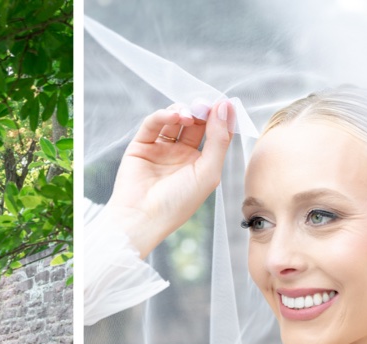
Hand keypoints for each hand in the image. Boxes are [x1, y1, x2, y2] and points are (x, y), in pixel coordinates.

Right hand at [107, 98, 233, 258]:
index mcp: (199, 163)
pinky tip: (173, 115)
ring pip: (173, 119)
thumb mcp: (208, 172)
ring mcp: (160, 149)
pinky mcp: (140, 145)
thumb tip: (224, 107)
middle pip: (194, 122)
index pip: (213, 133)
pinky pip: (153, 124)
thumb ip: (219, 139)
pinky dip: (163, 115)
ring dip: (183, 111)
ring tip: (187, 115)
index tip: (225, 103)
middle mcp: (180, 154)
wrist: (141, 218)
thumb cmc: (177, 203)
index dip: (219, 117)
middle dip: (201, 111)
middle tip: (204, 105)